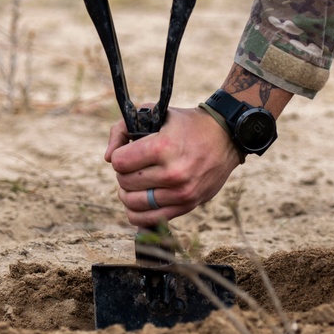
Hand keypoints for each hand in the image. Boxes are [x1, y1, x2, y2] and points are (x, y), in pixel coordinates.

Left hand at [104, 107, 240, 226]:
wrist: (226, 137)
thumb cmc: (187, 124)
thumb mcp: (156, 114)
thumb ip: (122, 129)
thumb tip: (107, 158)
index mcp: (163, 147)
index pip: (120, 162)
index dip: (118, 156)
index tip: (127, 152)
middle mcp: (173, 172)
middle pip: (125, 182)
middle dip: (124, 173)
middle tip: (134, 167)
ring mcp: (181, 192)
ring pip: (134, 203)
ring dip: (128, 193)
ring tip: (134, 184)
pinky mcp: (187, 205)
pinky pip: (149, 219)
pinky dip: (137, 213)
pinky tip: (137, 203)